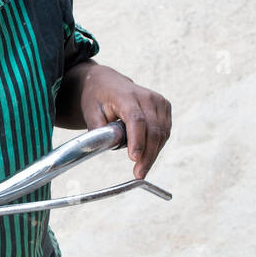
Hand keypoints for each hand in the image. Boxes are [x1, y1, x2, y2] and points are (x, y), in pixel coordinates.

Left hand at [77, 64, 171, 178]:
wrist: (108, 82)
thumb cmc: (98, 98)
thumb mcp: (90, 112)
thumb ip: (99, 130)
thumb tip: (112, 145)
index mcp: (125, 95)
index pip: (136, 119)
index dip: (137, 140)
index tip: (134, 159)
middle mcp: (146, 96)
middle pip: (153, 129)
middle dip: (147, 155)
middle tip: (139, 174)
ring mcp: (158, 101)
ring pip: (162, 133)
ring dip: (153, 154)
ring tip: (141, 169)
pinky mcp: (165, 107)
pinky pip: (165, 132)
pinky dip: (157, 146)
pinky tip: (147, 156)